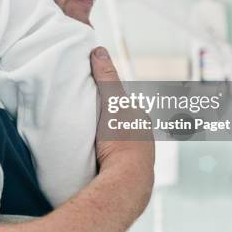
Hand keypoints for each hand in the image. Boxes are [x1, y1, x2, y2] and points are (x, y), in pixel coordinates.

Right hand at [90, 47, 154, 174]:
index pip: (122, 104)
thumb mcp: (112, 103)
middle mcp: (145, 138)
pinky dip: (108, 160)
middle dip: (107, 123)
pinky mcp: (130, 176)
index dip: (106, 101)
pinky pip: (117, 162)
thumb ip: (106, 78)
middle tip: (87, 125)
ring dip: (107, 144)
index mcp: (141, 119)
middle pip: (121, 124)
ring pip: (119, 144)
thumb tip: (98, 50)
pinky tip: (97, 162)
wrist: (126, 181)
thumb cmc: (121, 140)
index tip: (90, 102)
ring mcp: (139, 159)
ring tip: (89, 145)